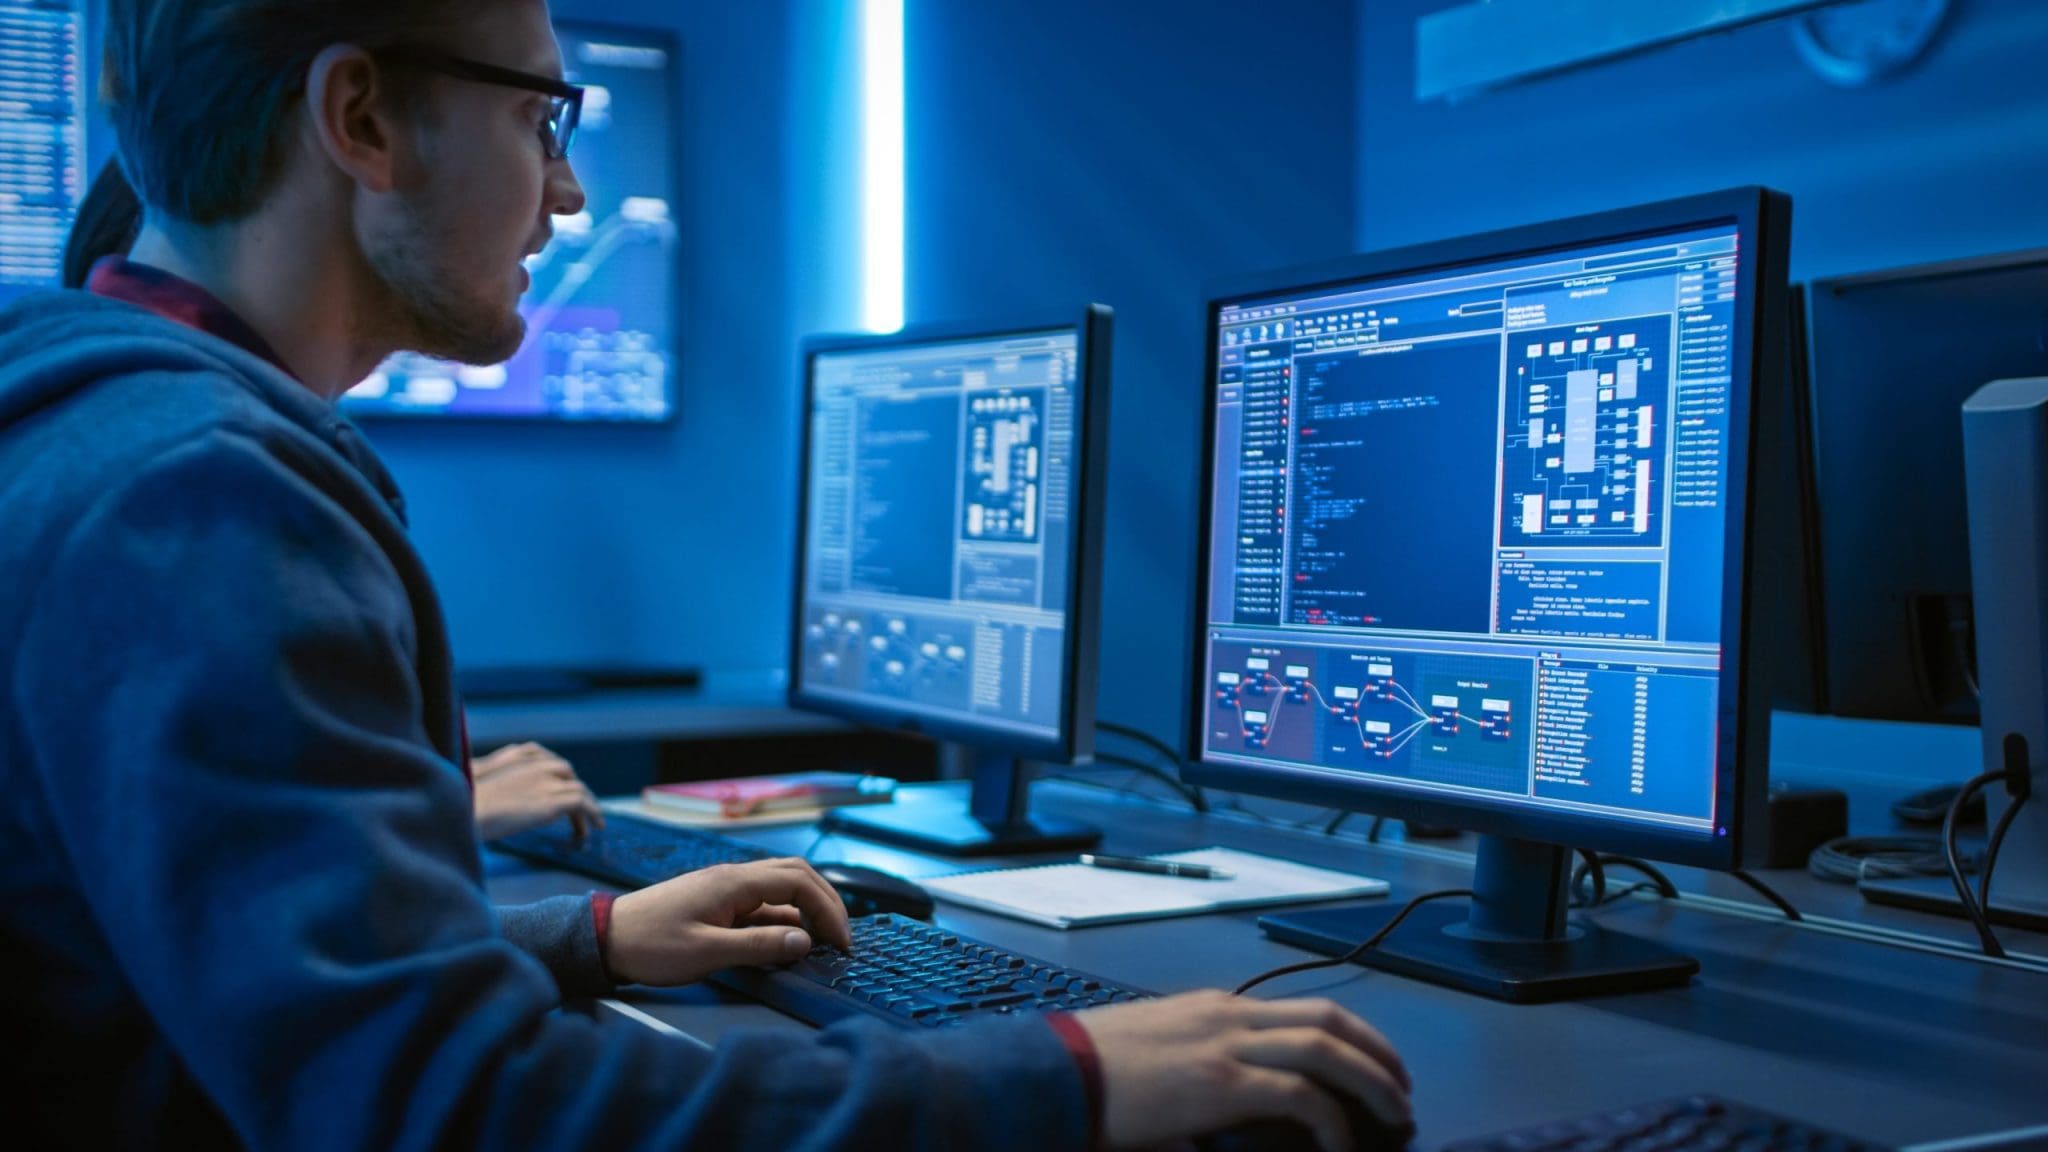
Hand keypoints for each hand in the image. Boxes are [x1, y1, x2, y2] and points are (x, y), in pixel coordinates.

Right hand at [471, 742, 603, 841]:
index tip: (561, 789)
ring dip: (588, 807)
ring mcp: (547, 781)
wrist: (467, 811)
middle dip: (574, 789)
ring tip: (592, 825)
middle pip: (566, 772)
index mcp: (519, 757)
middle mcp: (537, 765)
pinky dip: (589, 815)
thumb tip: (506, 800)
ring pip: (579, 789)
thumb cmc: (465, 803)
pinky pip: (581, 805)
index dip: (558, 777)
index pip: (547, 760)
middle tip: (579, 808)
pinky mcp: (553, 801)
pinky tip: (587, 831)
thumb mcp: (482, 784)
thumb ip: (501, 784)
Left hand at [606, 858, 854, 986]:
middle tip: (841, 938)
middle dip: (826, 902)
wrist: (606, 938)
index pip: (798, 883)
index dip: (828, 910)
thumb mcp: (707, 952)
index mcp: (735, 882)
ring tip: (821, 941)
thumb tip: (805, 942)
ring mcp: (726, 888)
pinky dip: (783, 919)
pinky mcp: (717, 902)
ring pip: (780, 887)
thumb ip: (759, 947)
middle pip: (796, 875)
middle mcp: (734, 877)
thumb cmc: (651, 945)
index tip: (841, 942)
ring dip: (806, 909)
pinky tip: (786, 943)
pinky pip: (761, 903)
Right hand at [1076, 990, 1411, 1151]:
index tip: (1369, 1064)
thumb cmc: (1090, 1075)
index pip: (1298, 1010)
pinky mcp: (1221, 1083)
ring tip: (1395, 1113)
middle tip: (1401, 1088)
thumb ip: (1198, 1076)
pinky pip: (1300, 1096)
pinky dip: (1332, 1120)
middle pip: (1327, 1019)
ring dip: (1372, 1079)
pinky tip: (1341, 1146)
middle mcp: (1228, 1016)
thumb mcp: (1154, 1061)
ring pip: (1326, 1047)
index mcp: (1213, 1009)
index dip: (1347, 1037)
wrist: (1053, 1073)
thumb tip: (1227, 1119)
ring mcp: (1227, 1045)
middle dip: (1377, 1052)